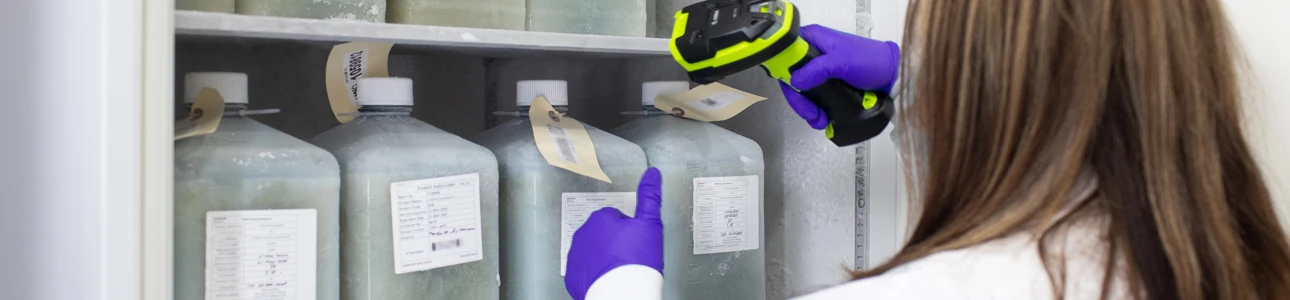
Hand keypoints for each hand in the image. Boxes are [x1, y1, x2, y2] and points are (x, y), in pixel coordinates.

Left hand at [564, 168, 663, 299]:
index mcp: (601, 218)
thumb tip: (652, 173)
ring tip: (620, 269)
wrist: (621, 294)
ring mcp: (576, 255)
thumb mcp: (650, 225)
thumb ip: (650, 197)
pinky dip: (594, 273)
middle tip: (630, 257)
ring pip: (592, 251)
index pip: (616, 218)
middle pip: (603, 234)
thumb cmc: (637, 260)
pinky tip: (608, 279)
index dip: (629, 230)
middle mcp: (583, 233)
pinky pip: (584, 270)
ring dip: (604, 257)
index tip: (636, 243)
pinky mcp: (573, 275)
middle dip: (614, 242)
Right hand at [780, 24, 900, 128]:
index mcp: (813, 39)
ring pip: (802, 92)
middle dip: (800, 100)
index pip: (786, 55)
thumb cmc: (871, 60)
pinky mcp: (827, 84)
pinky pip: (814, 99)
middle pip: (792, 78)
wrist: (892, 74)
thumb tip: (796, 81)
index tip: (795, 91)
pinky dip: (817, 110)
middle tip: (811, 113)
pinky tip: (824, 118)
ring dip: (808, 109)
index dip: (785, 74)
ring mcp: (820, 70)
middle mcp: (813, 54)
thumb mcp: (843, 62)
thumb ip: (818, 70)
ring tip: (820, 120)